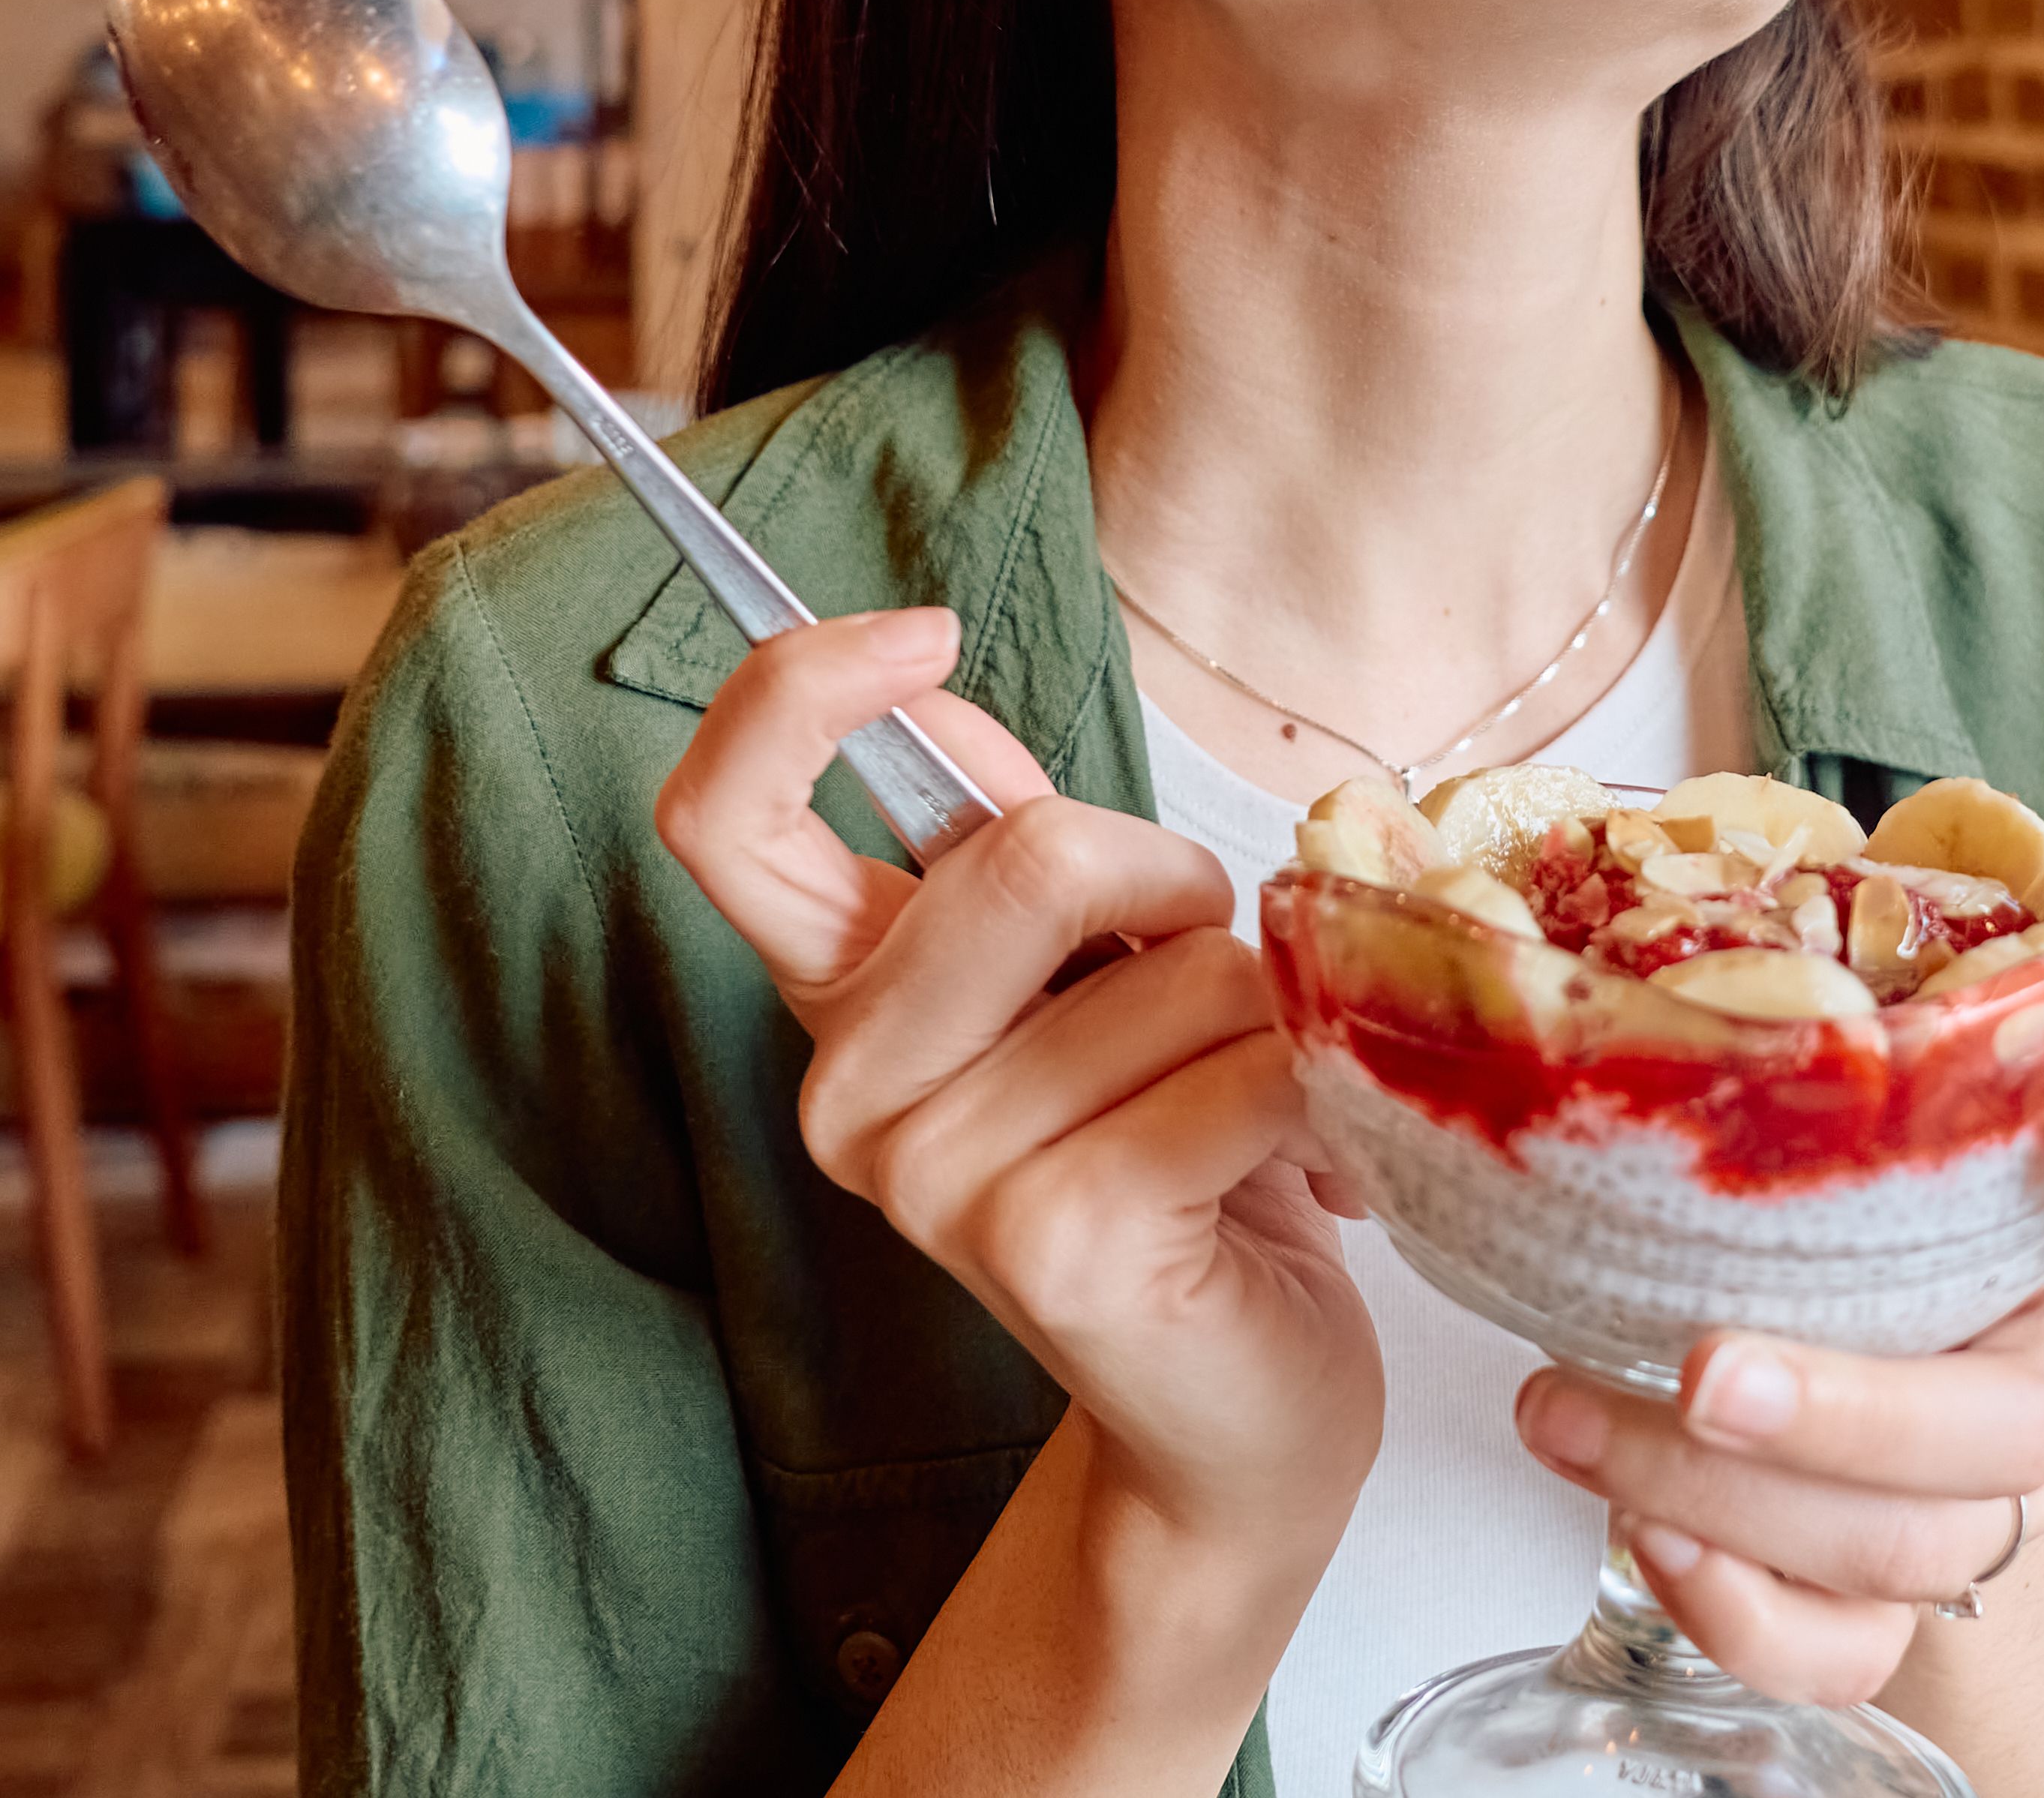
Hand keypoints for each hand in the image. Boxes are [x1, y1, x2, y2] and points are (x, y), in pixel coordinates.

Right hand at [653, 607, 1382, 1545]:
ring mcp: (936, 1178)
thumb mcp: (1097, 975)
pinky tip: (1305, 1171)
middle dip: (1178, 886)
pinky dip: (1320, 1098)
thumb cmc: (1183, 1160)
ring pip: (1175, 968)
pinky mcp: (1050, 1244)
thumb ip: (1015, 844)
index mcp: (847, 1000)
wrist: (1239, 1408)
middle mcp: (852, 1088)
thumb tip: (934, 700)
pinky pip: (1242, 1071)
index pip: (724, 814)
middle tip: (1214, 987)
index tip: (921, 635)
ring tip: (1260, 1111)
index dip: (800, 687)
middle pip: (1031, 853)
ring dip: (1267, 1018)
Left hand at [1508, 1086, 2043, 1710]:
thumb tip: (1624, 990)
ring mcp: (1975, 1508)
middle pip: (2008, 1431)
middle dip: (1846, 1414)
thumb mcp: (1833, 1123)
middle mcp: (2040, 1375)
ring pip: (1905, 1546)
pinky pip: (1849, 1651)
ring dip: (1724, 1497)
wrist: (1822, 1373)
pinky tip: (1647, 1539)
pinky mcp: (1890, 1612)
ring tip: (1572, 1416)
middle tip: (1702, 1372)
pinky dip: (1741, 1615)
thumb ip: (1806, 1061)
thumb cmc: (1816, 1217)